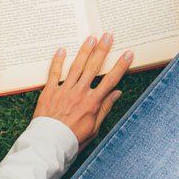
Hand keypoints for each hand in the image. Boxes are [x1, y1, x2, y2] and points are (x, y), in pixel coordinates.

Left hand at [33, 33, 132, 147]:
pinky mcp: (50, 91)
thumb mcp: (94, 127)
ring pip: (76, 66)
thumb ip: (105, 108)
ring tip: (90, 38)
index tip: (128, 53)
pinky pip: (54, 73)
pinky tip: (62, 49)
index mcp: (93, 102)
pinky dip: (58, 61)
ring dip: (84, 51)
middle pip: (94, 67)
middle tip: (108, 35)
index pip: (111, 80)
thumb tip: (117, 93)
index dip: (120, 66)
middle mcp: (80, 92)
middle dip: (102, 50)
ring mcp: (65, 90)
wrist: (50, 143)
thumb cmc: (73, 139)